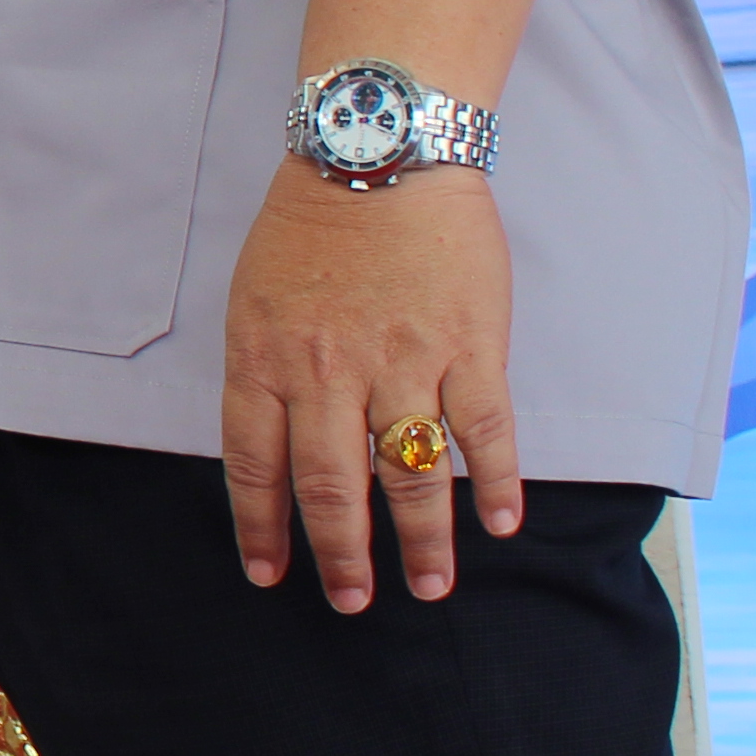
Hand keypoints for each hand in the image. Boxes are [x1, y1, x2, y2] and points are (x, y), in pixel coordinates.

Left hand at [220, 161, 523, 612]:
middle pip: (331, 485)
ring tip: (431, 586)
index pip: (255, 465)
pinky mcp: (468, 346)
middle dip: (341, 554)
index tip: (271, 574)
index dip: (262, 526)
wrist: (380, 153)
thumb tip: (273, 446)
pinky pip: (483, 430)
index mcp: (264, 360)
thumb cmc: (311, 224)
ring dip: (421, 539)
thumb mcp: (255, 299)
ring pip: (408, 472)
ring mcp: (402, 361)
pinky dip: (494, 482)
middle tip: (351, 603)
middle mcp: (328, 372)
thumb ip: (266, 373)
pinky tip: (499, 524)